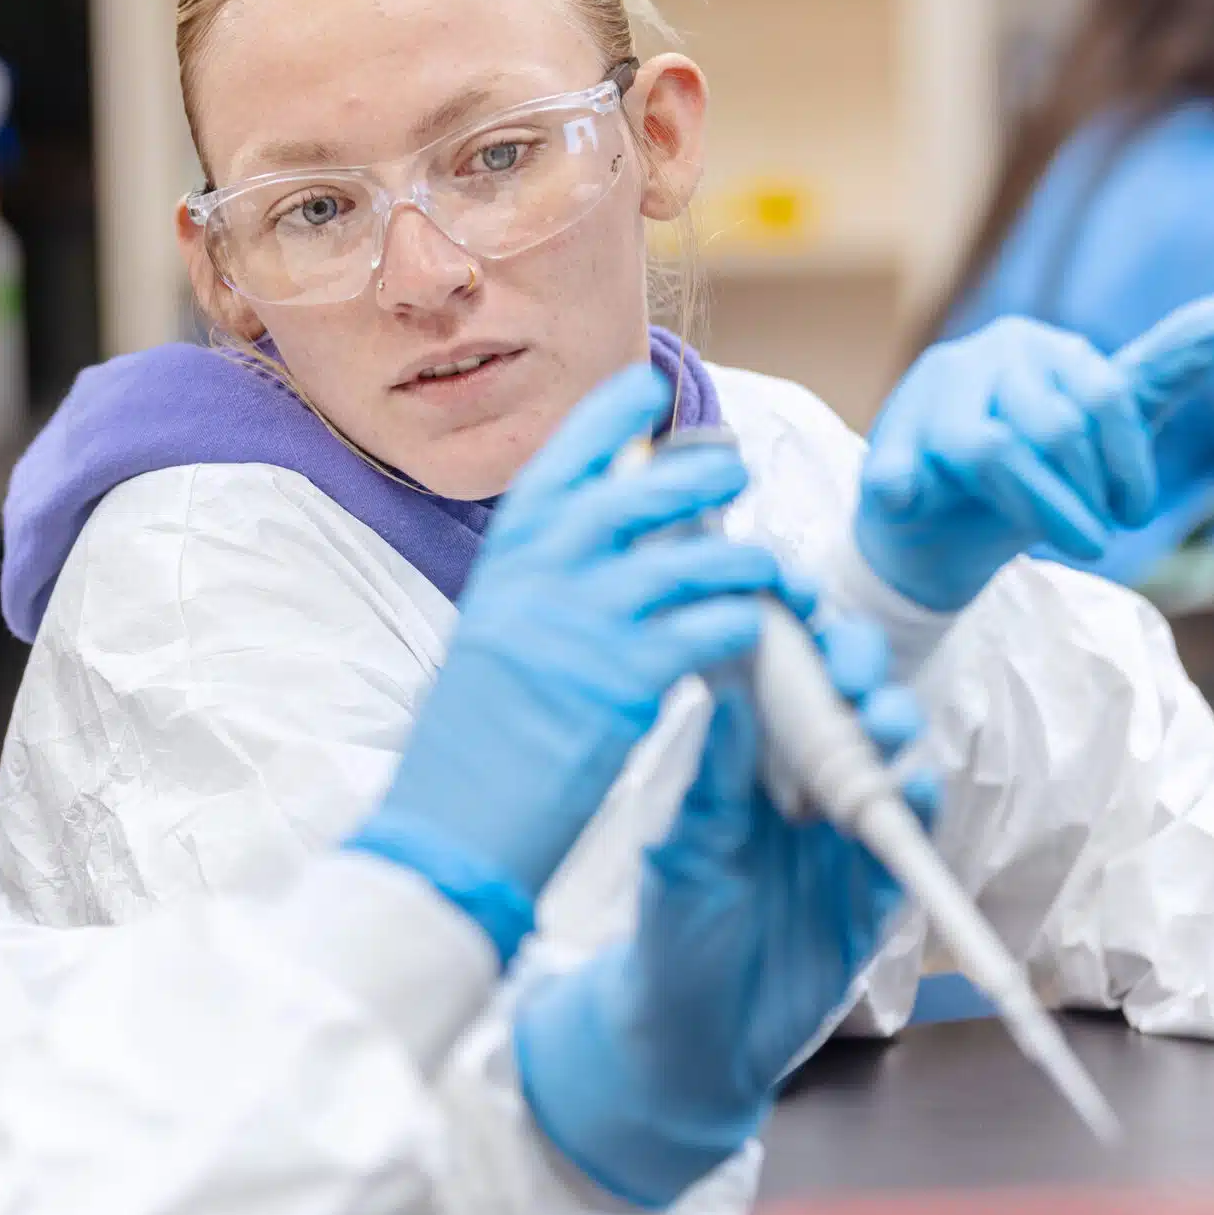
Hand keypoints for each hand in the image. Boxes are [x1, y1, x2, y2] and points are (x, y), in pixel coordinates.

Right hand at [348, 364, 811, 961]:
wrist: (447, 828)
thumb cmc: (468, 747)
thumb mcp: (489, 637)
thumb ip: (538, 585)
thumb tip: (592, 545)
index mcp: (503, 562)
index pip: (563, 459)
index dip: (610, 416)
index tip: (647, 386)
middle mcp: (541, 576)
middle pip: (644, 489)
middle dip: (702, 470)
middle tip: (734, 466)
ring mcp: (583, 624)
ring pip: (698, 557)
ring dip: (746, 559)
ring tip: (766, 571)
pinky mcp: (625, 682)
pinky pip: (714, 628)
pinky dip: (744, 627)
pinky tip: (754, 640)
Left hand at [514, 613, 932, 1206]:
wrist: (692, 1040)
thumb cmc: (672, 934)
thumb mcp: (682, 847)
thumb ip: (713, 775)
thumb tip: (726, 685)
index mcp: (747, 765)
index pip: (783, 681)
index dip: (798, 639)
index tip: (799, 604)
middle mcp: (802, 790)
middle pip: (847, 707)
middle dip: (857, 672)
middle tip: (848, 664)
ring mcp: (844, 839)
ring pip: (887, 763)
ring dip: (893, 730)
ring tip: (880, 718)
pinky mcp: (875, 893)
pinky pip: (909, 841)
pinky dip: (920, 809)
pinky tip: (918, 784)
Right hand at [856, 298, 1213, 611]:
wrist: (935, 530)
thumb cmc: (1026, 476)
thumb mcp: (1099, 432)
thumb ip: (1156, 376)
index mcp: (1040, 346)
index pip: (1104, 395)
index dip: (1128, 464)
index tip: (1132, 516)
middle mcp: (982, 354)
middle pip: (1053, 426)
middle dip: (1084, 495)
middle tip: (1096, 540)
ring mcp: (927, 395)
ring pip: (993, 451)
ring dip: (1039, 510)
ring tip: (1067, 546)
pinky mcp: (887, 442)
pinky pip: (900, 468)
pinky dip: (905, 486)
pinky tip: (911, 501)